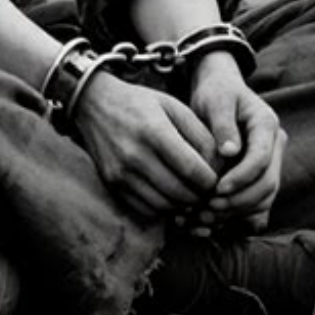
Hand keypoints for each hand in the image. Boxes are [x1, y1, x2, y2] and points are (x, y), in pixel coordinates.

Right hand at [72, 71, 219, 221]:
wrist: (94, 104)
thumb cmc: (141, 104)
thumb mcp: (174, 107)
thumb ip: (201, 136)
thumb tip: (220, 169)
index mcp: (154, 131)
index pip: (193, 171)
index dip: (212, 181)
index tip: (216, 179)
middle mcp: (135, 155)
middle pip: (181, 194)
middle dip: (201, 196)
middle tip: (207, 190)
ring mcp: (121, 173)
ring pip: (166, 207)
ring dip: (184, 206)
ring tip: (190, 193)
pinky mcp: (113, 185)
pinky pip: (147, 210)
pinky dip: (164, 209)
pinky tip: (170, 195)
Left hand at [187, 52, 285, 230]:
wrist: (219, 92)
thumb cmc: (216, 92)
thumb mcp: (216, 100)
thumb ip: (223, 123)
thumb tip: (230, 152)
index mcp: (267, 124)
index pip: (261, 159)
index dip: (241, 177)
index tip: (217, 188)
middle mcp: (274, 146)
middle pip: (267, 184)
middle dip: (238, 200)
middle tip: (208, 209)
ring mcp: (269, 164)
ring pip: (263, 198)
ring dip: (236, 212)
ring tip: (204, 218)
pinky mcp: (258, 177)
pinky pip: (255, 204)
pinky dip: (236, 216)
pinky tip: (211, 223)